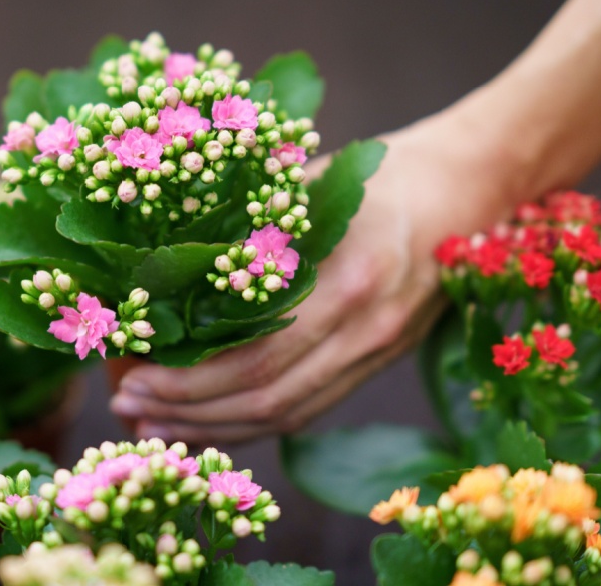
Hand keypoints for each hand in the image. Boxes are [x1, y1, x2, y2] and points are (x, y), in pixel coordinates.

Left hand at [109, 107, 519, 443]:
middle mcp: (365, 330)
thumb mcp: (313, 183)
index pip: (257, 357)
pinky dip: (255, 424)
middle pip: (268, 400)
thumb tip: (162, 270)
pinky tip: (209, 423)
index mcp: (348, 280)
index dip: (190, 381)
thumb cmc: (384, 172)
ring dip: (215, 429)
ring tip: (154, 427)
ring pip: (288, 415)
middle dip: (189, 413)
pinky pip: (310, 407)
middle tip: (125, 409)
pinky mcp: (379, 361)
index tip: (132, 376)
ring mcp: (377, 352)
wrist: (474, 187)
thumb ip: (252, 229)